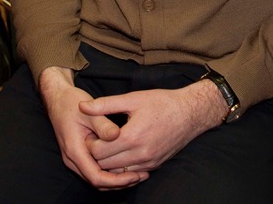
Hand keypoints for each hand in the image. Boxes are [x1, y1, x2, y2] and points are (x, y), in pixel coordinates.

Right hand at [38, 67, 148, 189]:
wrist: (58, 99)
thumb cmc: (72, 103)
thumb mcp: (89, 111)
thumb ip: (102, 124)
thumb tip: (116, 135)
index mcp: (74, 150)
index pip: (95, 177)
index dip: (116, 181)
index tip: (134, 176)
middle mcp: (73, 159)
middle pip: (97, 182)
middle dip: (119, 183)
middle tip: (141, 177)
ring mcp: (76, 159)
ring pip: (97, 179)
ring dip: (116, 180)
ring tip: (138, 175)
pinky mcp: (81, 156)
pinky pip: (96, 171)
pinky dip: (111, 173)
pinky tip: (127, 167)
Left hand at [80, 79, 224, 174]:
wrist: (190, 113)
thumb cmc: (161, 103)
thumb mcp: (132, 98)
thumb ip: (105, 104)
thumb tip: (82, 106)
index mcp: (132, 137)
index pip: (98, 151)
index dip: (90, 143)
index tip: (90, 133)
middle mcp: (140, 154)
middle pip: (105, 165)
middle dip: (96, 154)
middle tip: (95, 140)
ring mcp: (148, 163)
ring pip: (117, 173)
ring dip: (108, 163)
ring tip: (107, 146)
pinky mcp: (154, 166)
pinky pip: (131, 173)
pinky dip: (122, 167)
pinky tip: (120, 153)